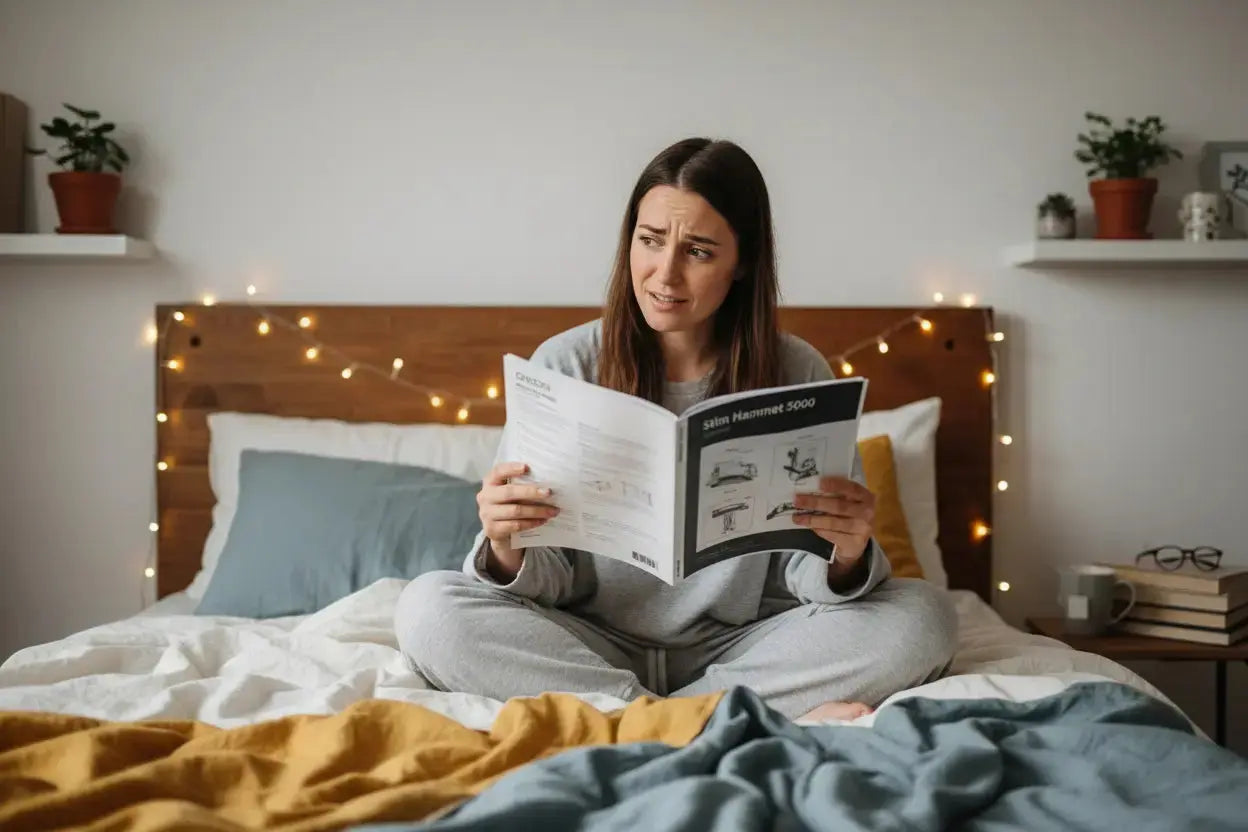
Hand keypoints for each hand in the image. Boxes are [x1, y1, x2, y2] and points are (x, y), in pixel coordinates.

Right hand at [478, 462, 558, 578]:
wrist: (496, 530)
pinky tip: (542, 521)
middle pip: (509, 492)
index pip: (498, 471)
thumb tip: (546, 482)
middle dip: (531, 492)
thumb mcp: (508, 492)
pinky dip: (531, 523)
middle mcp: (485, 497)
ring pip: (515, 511)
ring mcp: (487, 514)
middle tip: (549, 492)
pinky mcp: (492, 529)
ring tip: (552, 511)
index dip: (511, 468)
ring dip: (536, 511)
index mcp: (489, 483)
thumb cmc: (506, 505)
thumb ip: (519, 484)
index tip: (527, 467)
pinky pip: (515, 525)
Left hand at [792, 476, 874, 566]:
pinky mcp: (854, 543)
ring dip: (812, 519)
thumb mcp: (849, 503)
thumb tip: (811, 488)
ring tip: (797, 517)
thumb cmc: (850, 516)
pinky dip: (818, 530)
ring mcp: (862, 529)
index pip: (852, 488)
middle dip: (816, 502)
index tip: (818, 483)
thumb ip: (837, 495)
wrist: (857, 543)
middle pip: (839, 506)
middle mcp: (867, 512)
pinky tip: (809, 526)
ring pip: (833, 522)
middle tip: (797, 500)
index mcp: (866, 497)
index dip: (836, 485)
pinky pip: (832, 535)